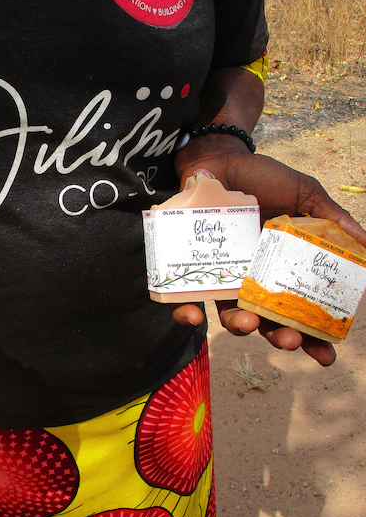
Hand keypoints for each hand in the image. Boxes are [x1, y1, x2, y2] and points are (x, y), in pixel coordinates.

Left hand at [171, 142, 365, 364]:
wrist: (220, 160)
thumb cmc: (263, 179)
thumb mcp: (305, 196)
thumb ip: (331, 221)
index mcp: (281, 269)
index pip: (299, 310)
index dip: (313, 336)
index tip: (326, 356)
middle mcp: (252, 278)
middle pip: (266, 320)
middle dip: (278, 337)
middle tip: (288, 341)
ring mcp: (222, 274)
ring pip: (229, 313)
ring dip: (239, 326)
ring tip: (248, 323)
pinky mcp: (192, 267)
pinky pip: (185, 296)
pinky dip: (185, 311)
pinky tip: (193, 318)